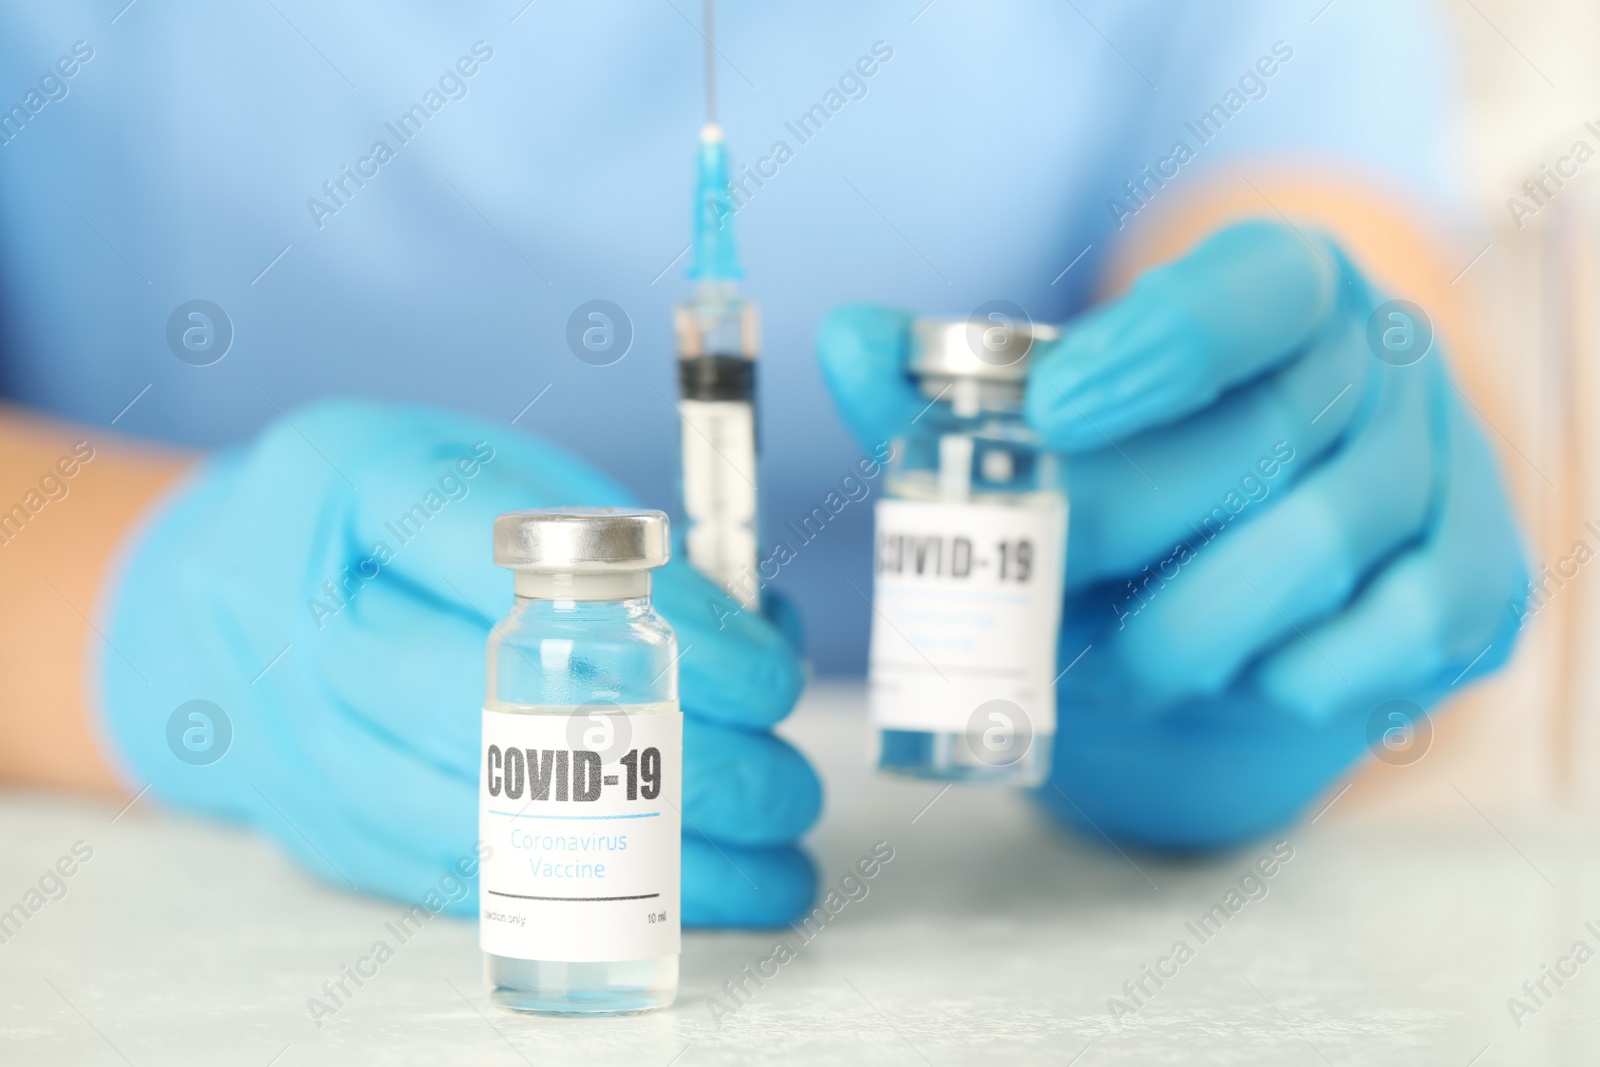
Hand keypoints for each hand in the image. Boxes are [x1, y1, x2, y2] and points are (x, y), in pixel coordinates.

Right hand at [100, 400, 818, 921]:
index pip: (541, 565)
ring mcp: (308, 740)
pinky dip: (584, 893)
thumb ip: (595, 524)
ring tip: (770, 867)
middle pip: (516, 713)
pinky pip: (467, 876)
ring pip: (497, 822)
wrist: (194, 609)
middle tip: (788, 786)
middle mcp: (316, 621)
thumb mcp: (465, 466)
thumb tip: (749, 616)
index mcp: (356, 488)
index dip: (671, 629)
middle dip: (677, 767)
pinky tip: (680, 898)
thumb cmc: (370, 523)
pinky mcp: (325, 826)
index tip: (769, 676)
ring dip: (650, 860)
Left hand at [818, 220, 1526, 849]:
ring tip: (1108, 660)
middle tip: (1033, 586)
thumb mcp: (1049, 442)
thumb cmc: (1140, 498)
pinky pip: (1390, 639)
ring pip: (1315, 547)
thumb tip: (849, 340)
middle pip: (1259, 438)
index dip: (1153, 348)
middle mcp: (1382, 358)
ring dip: (1186, 625)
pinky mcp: (1478, 583)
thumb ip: (950, 395)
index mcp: (1283, 285)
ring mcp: (1446, 467)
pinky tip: (1231, 677)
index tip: (1048, 414)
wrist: (1245, 607)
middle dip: (1123, 527)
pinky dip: (1289, 678)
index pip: (1245, 291)